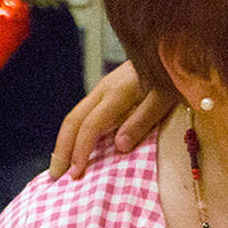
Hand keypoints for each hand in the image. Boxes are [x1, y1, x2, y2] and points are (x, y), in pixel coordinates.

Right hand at [48, 61, 175, 179]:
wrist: (168, 50)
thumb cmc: (170, 74)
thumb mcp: (164, 99)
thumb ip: (142, 121)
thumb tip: (119, 147)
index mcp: (116, 93)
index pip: (90, 125)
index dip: (81, 150)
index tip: (76, 173)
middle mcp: (103, 91)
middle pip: (72, 121)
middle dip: (62, 149)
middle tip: (57, 176)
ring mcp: (102, 91)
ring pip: (74, 118)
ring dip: (64, 143)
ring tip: (59, 167)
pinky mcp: (105, 94)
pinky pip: (83, 116)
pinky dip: (74, 135)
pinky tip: (74, 149)